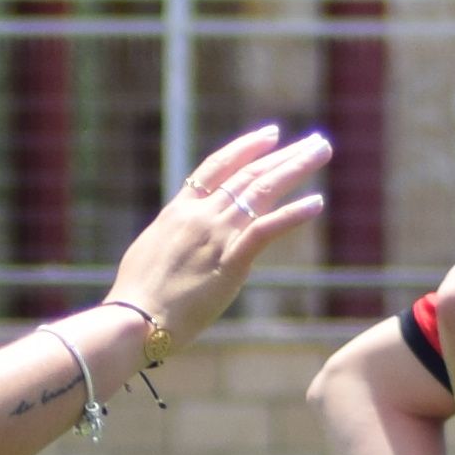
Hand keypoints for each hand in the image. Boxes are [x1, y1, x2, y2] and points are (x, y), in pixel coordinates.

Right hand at [107, 124, 334, 343]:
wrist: (133, 320)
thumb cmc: (136, 297)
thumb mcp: (150, 253)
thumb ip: (172, 240)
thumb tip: (179, 241)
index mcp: (178, 212)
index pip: (216, 167)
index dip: (246, 148)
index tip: (270, 135)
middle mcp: (200, 216)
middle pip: (248, 174)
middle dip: (284, 155)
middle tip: (315, 141)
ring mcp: (215, 236)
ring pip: (261, 191)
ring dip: (295, 169)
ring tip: (321, 151)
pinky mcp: (230, 262)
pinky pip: (266, 230)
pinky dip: (293, 214)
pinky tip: (316, 202)